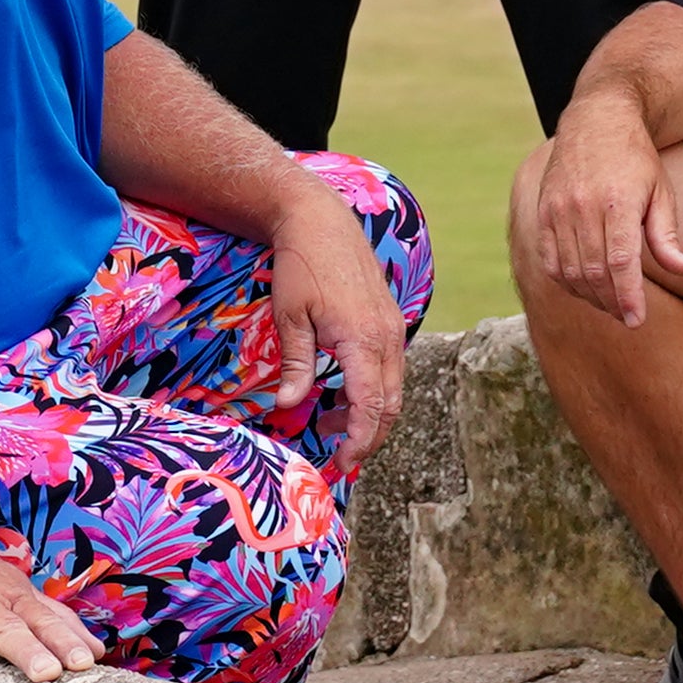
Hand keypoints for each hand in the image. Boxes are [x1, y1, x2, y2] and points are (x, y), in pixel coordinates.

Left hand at [258, 198, 409, 471]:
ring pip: (393, 387)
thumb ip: (296, 365)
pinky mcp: (390, 321)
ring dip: (368, 413)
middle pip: (390, 404)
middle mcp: (387, 337)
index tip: (342, 462)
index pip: (370, 405)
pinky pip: (390, 367)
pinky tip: (342, 392)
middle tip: (341, 458)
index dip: (359, 440)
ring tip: (328, 423)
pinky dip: (373, 389)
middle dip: (368, 436)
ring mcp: (393, 328)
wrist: (320, 220)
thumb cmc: (300, 265)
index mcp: (362, 339)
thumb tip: (288, 407)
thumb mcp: (289, 317)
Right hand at [514, 93, 682, 328]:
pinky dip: (566, 281)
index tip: (636, 321)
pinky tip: (585, 288)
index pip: (620, 261)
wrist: (597, 119)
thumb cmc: (636, 159)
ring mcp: (558, 208)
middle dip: (612, 302)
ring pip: (570, 270)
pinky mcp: (543, 211)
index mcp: (618, 200)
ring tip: (611, 305)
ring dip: (590, 296)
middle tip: (629, 317)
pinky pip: (550, 260)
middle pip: (594, 271)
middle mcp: (583, 204)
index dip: (627, 296)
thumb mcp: (661, 191)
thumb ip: (667, 235)